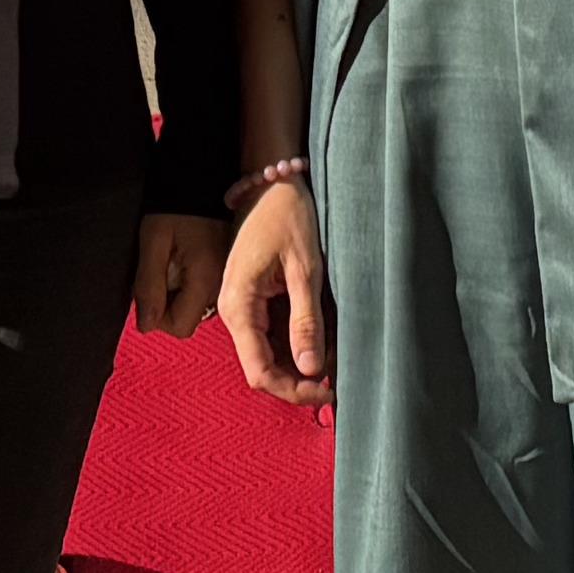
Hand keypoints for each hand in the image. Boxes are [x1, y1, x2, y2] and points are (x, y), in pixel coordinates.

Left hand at [127, 211, 224, 337]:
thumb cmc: (175, 203)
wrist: (201, 176)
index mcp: (206, 279)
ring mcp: (226, 277)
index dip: (157, 317)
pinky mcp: (225, 269)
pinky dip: (186, 283)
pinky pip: (201, 291)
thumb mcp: (153, 241)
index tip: (148, 288)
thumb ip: (148, 284)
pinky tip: (181, 258)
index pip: (180, 327)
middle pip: (188, 319)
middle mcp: (222, 284)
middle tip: (159, 268)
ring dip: (176, 292)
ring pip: (194, 306)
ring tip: (170, 260)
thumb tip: (145, 325)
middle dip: (166, 303)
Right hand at [214, 179, 333, 406]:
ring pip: (269, 353)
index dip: (292, 390)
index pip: (260, 372)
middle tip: (338, 380)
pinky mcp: (254, 298)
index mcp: (239, 307)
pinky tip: (325, 338)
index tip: (328, 392)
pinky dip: (297, 342)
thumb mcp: (304, 269)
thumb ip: (306, 321)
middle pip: (263, 367)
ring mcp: (243, 305)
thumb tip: (311, 370)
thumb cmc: (287, 216)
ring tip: (337, 357)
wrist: (272, 180)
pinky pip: (273, 333)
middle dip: (300, 380)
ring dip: (300, 362)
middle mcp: (235, 312)